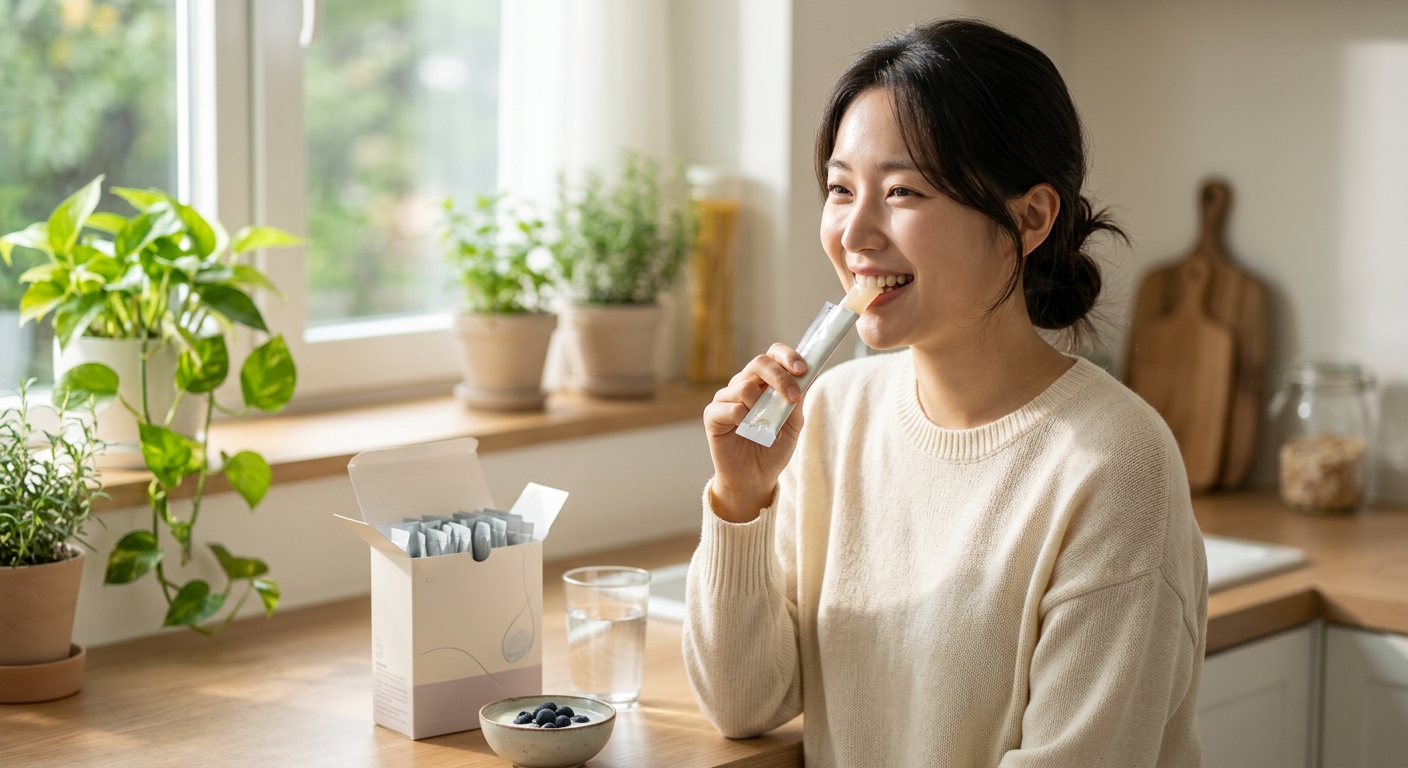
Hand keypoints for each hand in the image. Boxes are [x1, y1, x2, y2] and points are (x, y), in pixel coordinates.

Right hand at [703, 343, 808, 522]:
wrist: (755, 479)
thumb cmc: (773, 448)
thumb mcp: (794, 423)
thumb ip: (799, 399)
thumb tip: (813, 372)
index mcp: (763, 382)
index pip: (772, 354)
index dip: (788, 356)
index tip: (803, 369)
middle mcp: (743, 384)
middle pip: (760, 363)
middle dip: (780, 378)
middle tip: (793, 398)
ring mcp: (726, 399)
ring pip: (744, 385)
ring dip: (762, 405)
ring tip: (769, 427)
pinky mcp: (713, 416)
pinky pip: (730, 407)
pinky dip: (744, 418)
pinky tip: (749, 433)